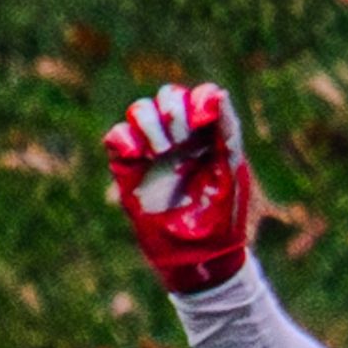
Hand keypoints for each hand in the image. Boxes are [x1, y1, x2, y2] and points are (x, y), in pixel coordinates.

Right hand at [103, 81, 257, 294]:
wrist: (199, 254)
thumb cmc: (223, 216)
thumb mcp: (231, 171)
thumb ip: (226, 131)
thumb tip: (218, 93)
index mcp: (209, 137)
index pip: (198, 98)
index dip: (198, 100)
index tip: (203, 121)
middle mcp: (180, 139)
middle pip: (167, 97)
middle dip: (174, 111)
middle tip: (182, 138)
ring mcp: (153, 151)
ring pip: (140, 110)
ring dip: (151, 122)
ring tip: (163, 150)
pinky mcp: (129, 167)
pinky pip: (117, 136)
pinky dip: (124, 137)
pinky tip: (139, 155)